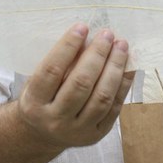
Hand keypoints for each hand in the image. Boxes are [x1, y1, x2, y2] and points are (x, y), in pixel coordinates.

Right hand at [17, 23, 132, 148]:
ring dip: (114, 67)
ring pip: (102, 97)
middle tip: (107, 34)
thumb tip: (87, 37)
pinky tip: (128, 66)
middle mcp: (54, 120)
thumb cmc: (40, 98)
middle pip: (80, 84)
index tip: (82, 27)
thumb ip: (59, 63)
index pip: (52, 70)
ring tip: (121, 46)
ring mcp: (77, 131)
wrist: (42, 135)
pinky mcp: (96, 135)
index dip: (67, 46)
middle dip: (97, 55)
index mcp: (34, 102)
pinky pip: (114, 108)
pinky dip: (123, 84)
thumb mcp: (37, 81)